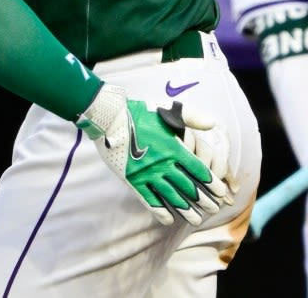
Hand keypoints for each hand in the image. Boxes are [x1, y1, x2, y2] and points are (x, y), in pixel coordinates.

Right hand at [77, 84, 232, 224]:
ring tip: (196, 219)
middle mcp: (164, 164)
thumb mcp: (165, 110)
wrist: (108, 117)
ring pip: (172, 197)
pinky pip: (149, 200)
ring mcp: (148, 174)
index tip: (221, 193)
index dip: (212, 183)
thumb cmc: (138, 112)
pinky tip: (168, 219)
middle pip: (189, 187)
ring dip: (186, 210)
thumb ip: (190, 117)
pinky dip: (160, 211)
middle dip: (204, 200)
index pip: (199, 171)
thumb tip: (212, 122)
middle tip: (214, 209)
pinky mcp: (132, 179)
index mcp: (174, 148)